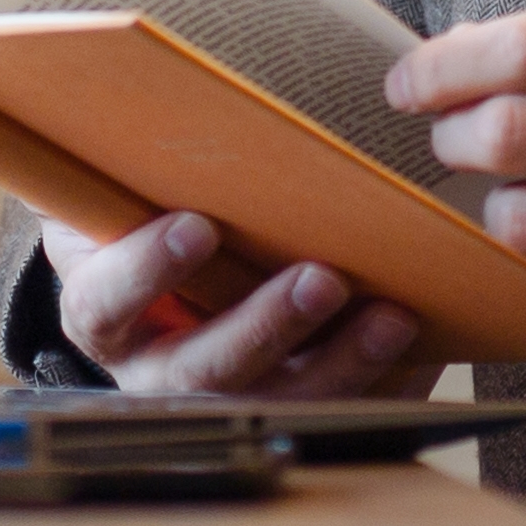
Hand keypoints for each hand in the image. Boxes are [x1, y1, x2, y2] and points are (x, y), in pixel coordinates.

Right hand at [35, 209, 429, 398]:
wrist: (180, 279)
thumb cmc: (151, 224)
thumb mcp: (115, 200)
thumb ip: (112, 170)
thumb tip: (123, 107)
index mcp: (105, 314)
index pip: (106, 304)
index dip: (146, 272)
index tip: (198, 228)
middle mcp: (158, 374)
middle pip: (204, 371)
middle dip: (265, 328)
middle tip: (321, 281)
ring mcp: (225, 404)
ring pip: (280, 405)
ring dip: (340, 364)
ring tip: (391, 317)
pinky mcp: (293, 416)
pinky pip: (339, 418)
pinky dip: (384, 387)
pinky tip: (419, 349)